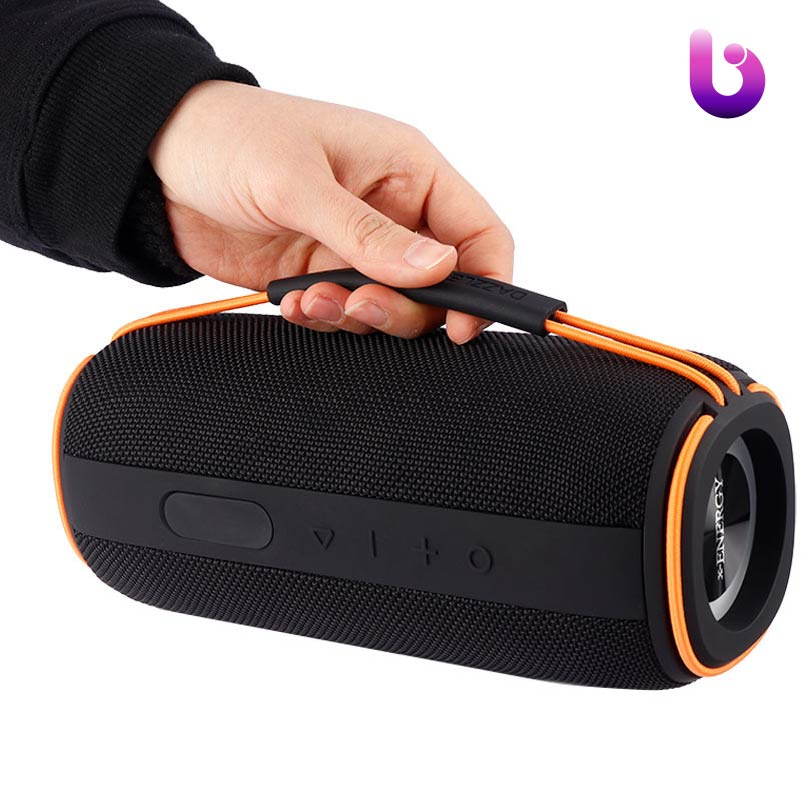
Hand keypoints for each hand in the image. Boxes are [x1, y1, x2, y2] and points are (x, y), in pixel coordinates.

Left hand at [149, 81, 513, 342]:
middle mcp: (392, 213)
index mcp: (409, 171)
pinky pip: (345, 315)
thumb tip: (439, 269)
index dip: (485, 284)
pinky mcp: (323, 274)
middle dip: (403, 309)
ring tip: (309, 296)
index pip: (480, 234)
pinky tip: (291, 298)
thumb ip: (369, 234)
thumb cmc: (229, 138)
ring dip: (355, 316)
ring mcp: (357, 249)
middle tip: (358, 305)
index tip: (460, 326)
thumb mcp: (299, 182)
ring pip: (393, 308)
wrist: (159, 162)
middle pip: (439, 287)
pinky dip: (322, 318)